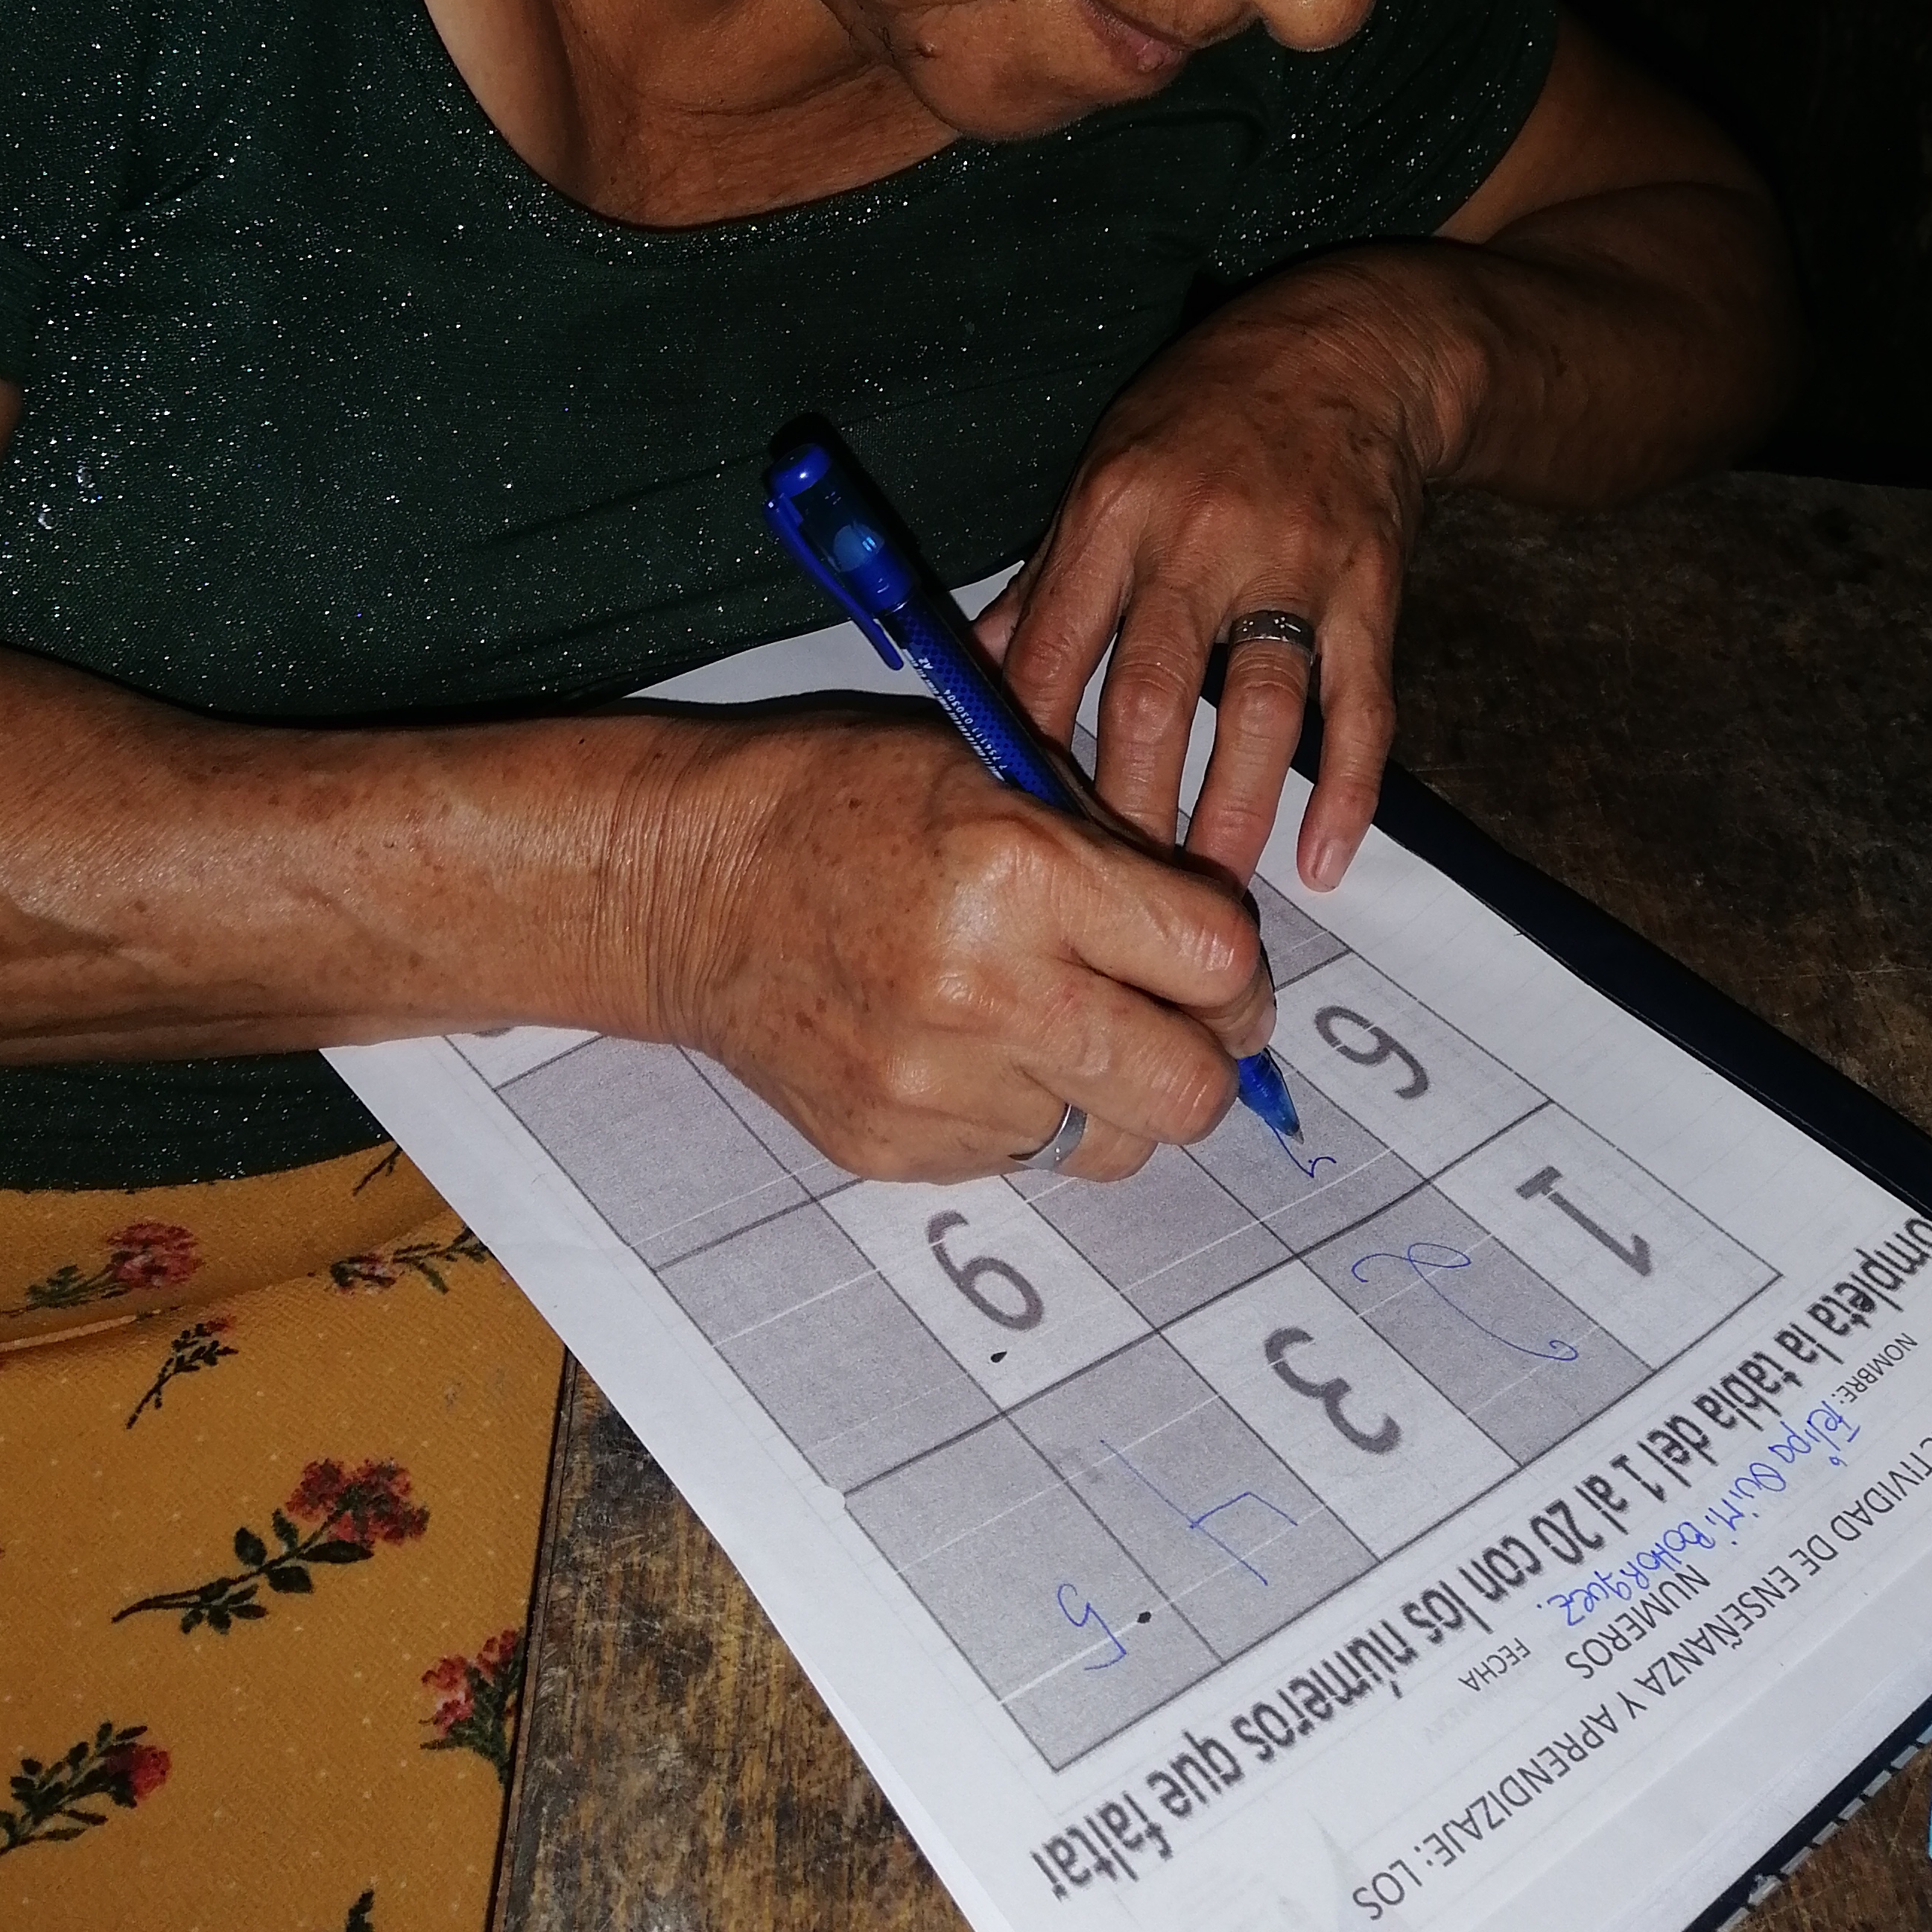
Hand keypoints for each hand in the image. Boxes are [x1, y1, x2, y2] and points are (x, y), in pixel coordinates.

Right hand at [657, 702, 1273, 1181]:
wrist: (690, 886)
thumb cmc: (844, 802)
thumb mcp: (994, 770)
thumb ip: (1114, 854)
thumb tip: (1221, 952)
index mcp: (1020, 872)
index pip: (1215, 963)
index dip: (1241, 971)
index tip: (1226, 970)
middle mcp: (984, 993)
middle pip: (1187, 1088)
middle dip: (1208, 1057)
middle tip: (1186, 1026)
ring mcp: (935, 1088)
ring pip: (1113, 1140)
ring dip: (1114, 1094)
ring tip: (1068, 1033)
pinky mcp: (894, 1149)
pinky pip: (1024, 1161)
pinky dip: (1028, 1114)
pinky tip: (982, 1052)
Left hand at [983, 255, 1442, 894]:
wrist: (1355, 348)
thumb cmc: (1211, 408)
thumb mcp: (1105, 467)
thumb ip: (1046, 575)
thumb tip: (976, 669)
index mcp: (1117, 512)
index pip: (1055, 648)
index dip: (1031, 741)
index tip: (1019, 821)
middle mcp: (1201, 542)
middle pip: (1152, 696)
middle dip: (1128, 805)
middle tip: (1110, 893)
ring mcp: (1294, 570)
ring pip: (1258, 713)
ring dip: (1232, 812)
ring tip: (1207, 897)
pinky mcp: (1371, 591)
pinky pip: (1361, 706)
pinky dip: (1348, 790)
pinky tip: (1324, 860)